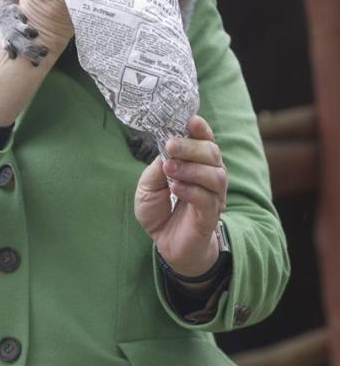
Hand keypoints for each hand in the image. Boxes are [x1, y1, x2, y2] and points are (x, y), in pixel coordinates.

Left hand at [134, 115, 227, 276]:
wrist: (166, 245)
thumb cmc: (159, 211)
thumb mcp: (148, 185)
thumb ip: (158, 167)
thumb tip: (166, 150)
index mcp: (196, 163)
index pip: (205, 140)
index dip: (201, 128)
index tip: (190, 120)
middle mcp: (209, 176)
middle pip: (212, 152)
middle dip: (191, 146)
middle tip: (171, 146)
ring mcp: (213, 196)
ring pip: (216, 174)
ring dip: (191, 168)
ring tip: (170, 170)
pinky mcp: (210, 216)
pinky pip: (208, 198)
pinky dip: (191, 190)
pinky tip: (176, 189)